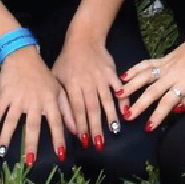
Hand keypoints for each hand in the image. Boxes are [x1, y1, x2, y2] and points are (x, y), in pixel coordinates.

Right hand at [0, 46, 70, 166]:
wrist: (23, 55)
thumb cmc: (42, 75)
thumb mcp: (58, 90)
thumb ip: (67, 110)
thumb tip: (78, 130)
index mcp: (50, 100)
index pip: (56, 122)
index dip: (59, 138)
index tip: (60, 154)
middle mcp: (34, 101)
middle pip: (32, 125)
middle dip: (31, 143)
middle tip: (29, 161)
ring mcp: (18, 98)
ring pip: (11, 120)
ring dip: (6, 137)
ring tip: (2, 153)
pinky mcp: (4, 95)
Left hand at [50, 28, 124, 151]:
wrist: (84, 39)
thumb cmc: (67, 61)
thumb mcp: (57, 79)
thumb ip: (62, 102)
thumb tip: (67, 126)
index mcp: (72, 84)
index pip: (77, 108)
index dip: (80, 125)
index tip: (84, 141)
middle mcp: (88, 82)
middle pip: (92, 108)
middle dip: (95, 127)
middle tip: (99, 144)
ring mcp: (101, 77)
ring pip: (106, 100)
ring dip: (110, 117)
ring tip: (114, 132)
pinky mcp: (112, 72)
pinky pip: (119, 87)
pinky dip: (123, 99)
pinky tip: (127, 111)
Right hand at [119, 31, 184, 130]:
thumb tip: (178, 108)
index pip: (168, 101)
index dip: (157, 115)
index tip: (148, 126)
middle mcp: (172, 74)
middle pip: (152, 91)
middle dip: (139, 104)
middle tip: (127, 116)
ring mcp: (166, 65)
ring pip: (145, 76)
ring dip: (131, 86)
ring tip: (118, 95)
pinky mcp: (163, 59)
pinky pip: (146, 64)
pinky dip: (134, 69)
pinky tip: (123, 75)